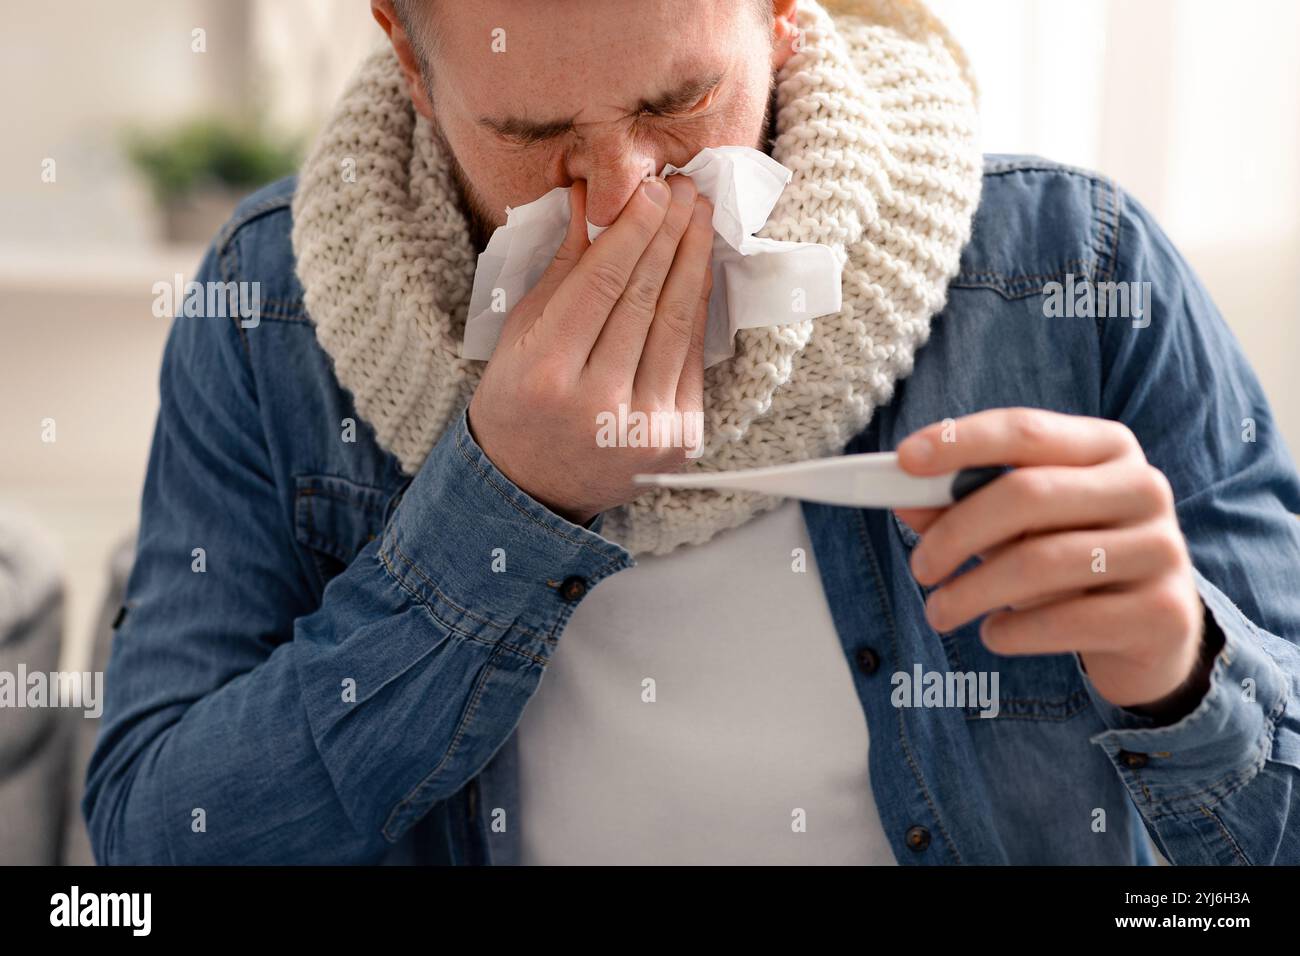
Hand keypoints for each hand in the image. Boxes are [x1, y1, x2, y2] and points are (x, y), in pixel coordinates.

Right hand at [468, 176, 713, 524]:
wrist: (533, 488)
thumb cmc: (518, 402)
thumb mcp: (518, 336)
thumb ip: (561, 270)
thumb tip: (590, 201)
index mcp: (546, 375)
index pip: (602, 285)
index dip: (633, 231)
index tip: (654, 189)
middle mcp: (598, 405)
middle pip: (646, 299)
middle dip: (669, 234)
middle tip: (685, 188)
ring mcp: (644, 429)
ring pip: (678, 325)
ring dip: (694, 262)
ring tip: (700, 216)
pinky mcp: (678, 441)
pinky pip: (692, 358)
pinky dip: (698, 308)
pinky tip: (700, 268)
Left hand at [894, 407, 1209, 711]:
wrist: (1151, 631)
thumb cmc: (1070, 560)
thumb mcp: (1017, 526)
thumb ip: (963, 505)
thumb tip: (904, 498)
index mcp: (1106, 446)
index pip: (1024, 430)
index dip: (960, 442)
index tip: (903, 460)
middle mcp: (1142, 487)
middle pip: (1027, 494)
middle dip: (957, 532)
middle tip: (920, 568)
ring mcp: (1161, 549)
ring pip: (1040, 561)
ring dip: (972, 591)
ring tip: (940, 611)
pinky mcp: (1163, 612)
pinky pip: (1066, 620)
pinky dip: (1012, 631)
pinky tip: (993, 634)